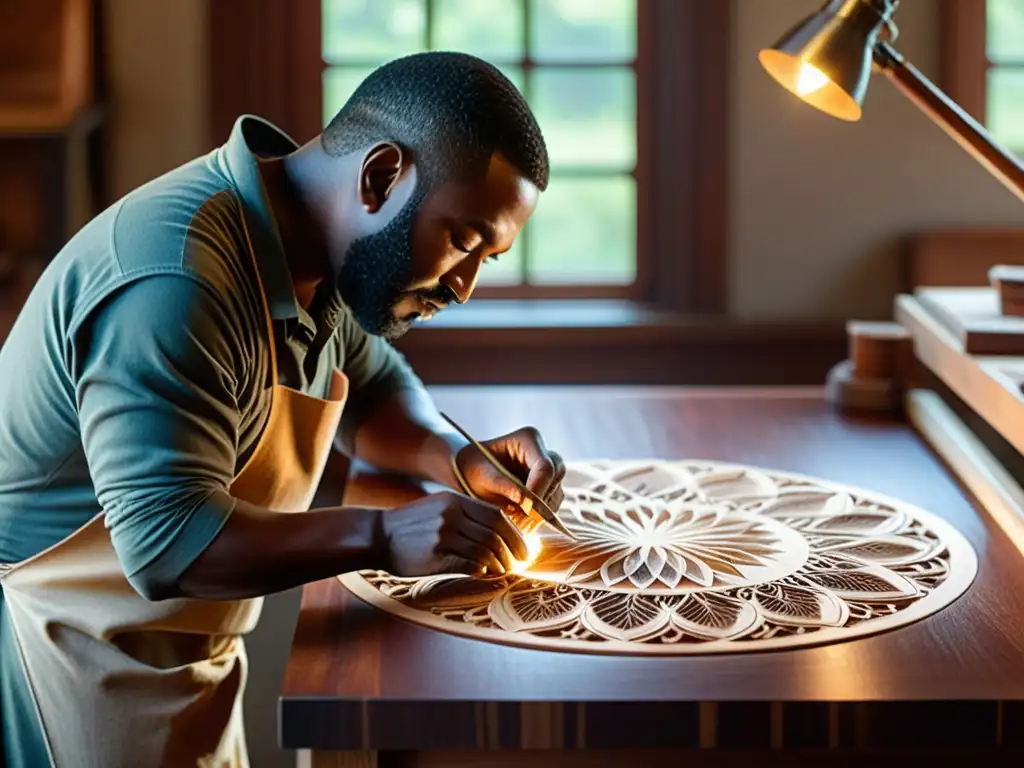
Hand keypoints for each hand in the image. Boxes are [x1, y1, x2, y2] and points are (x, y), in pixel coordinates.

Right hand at [381, 490, 528, 576]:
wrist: (378, 535)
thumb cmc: (413, 524)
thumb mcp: (439, 507)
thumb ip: (467, 515)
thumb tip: (500, 533)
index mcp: (455, 501)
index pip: (497, 517)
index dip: (515, 534)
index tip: (524, 548)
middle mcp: (451, 516)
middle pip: (494, 535)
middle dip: (512, 552)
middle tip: (518, 564)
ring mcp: (443, 536)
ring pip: (484, 551)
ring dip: (498, 564)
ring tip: (503, 571)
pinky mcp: (435, 557)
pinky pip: (468, 565)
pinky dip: (481, 571)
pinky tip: (484, 574)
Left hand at [454, 426, 565, 530]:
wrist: (467, 476)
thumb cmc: (471, 469)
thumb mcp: (480, 475)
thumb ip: (500, 484)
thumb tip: (522, 499)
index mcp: (528, 439)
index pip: (545, 467)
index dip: (538, 490)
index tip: (523, 509)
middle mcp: (542, 452)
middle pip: (556, 478)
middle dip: (539, 501)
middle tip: (519, 519)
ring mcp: (548, 470)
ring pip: (556, 492)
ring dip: (539, 511)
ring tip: (516, 522)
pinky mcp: (547, 488)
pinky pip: (552, 504)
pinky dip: (539, 516)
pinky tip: (520, 521)